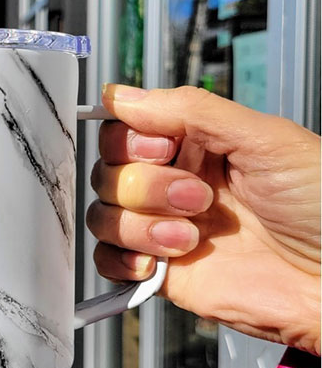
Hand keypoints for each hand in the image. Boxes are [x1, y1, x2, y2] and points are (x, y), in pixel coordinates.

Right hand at [88, 84, 320, 354]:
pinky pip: (108, 261)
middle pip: (107, 173)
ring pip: (103, 215)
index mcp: (195, 145)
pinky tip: (157, 263)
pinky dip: (121, 260)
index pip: (123, 130)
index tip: (162, 148)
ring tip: (189, 237)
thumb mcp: (266, 139)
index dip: (129, 140)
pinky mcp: (163, 272)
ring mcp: (164, 228)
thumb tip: (122, 95)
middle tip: (197, 198)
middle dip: (144, 186)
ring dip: (139, 226)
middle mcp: (173, 183)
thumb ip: (191, 109)